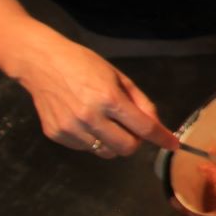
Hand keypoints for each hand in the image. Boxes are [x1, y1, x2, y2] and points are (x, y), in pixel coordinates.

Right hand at [7, 24, 174, 156]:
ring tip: (105, 122)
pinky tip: (85, 121)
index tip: (173, 145)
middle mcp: (90, 117)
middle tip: (131, 129)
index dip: (162, 138)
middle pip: (126, 148)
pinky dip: (93, 140)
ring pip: (106, 152)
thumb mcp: (119, 77)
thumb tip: (156, 125)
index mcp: (109, 99)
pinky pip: (85, 148)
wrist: (41, 63)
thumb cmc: (84, 65)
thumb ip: (140, 103)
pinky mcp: (56, 134)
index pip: (144, 128)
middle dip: (135, 141)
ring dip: (113, 142)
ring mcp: (71, 128)